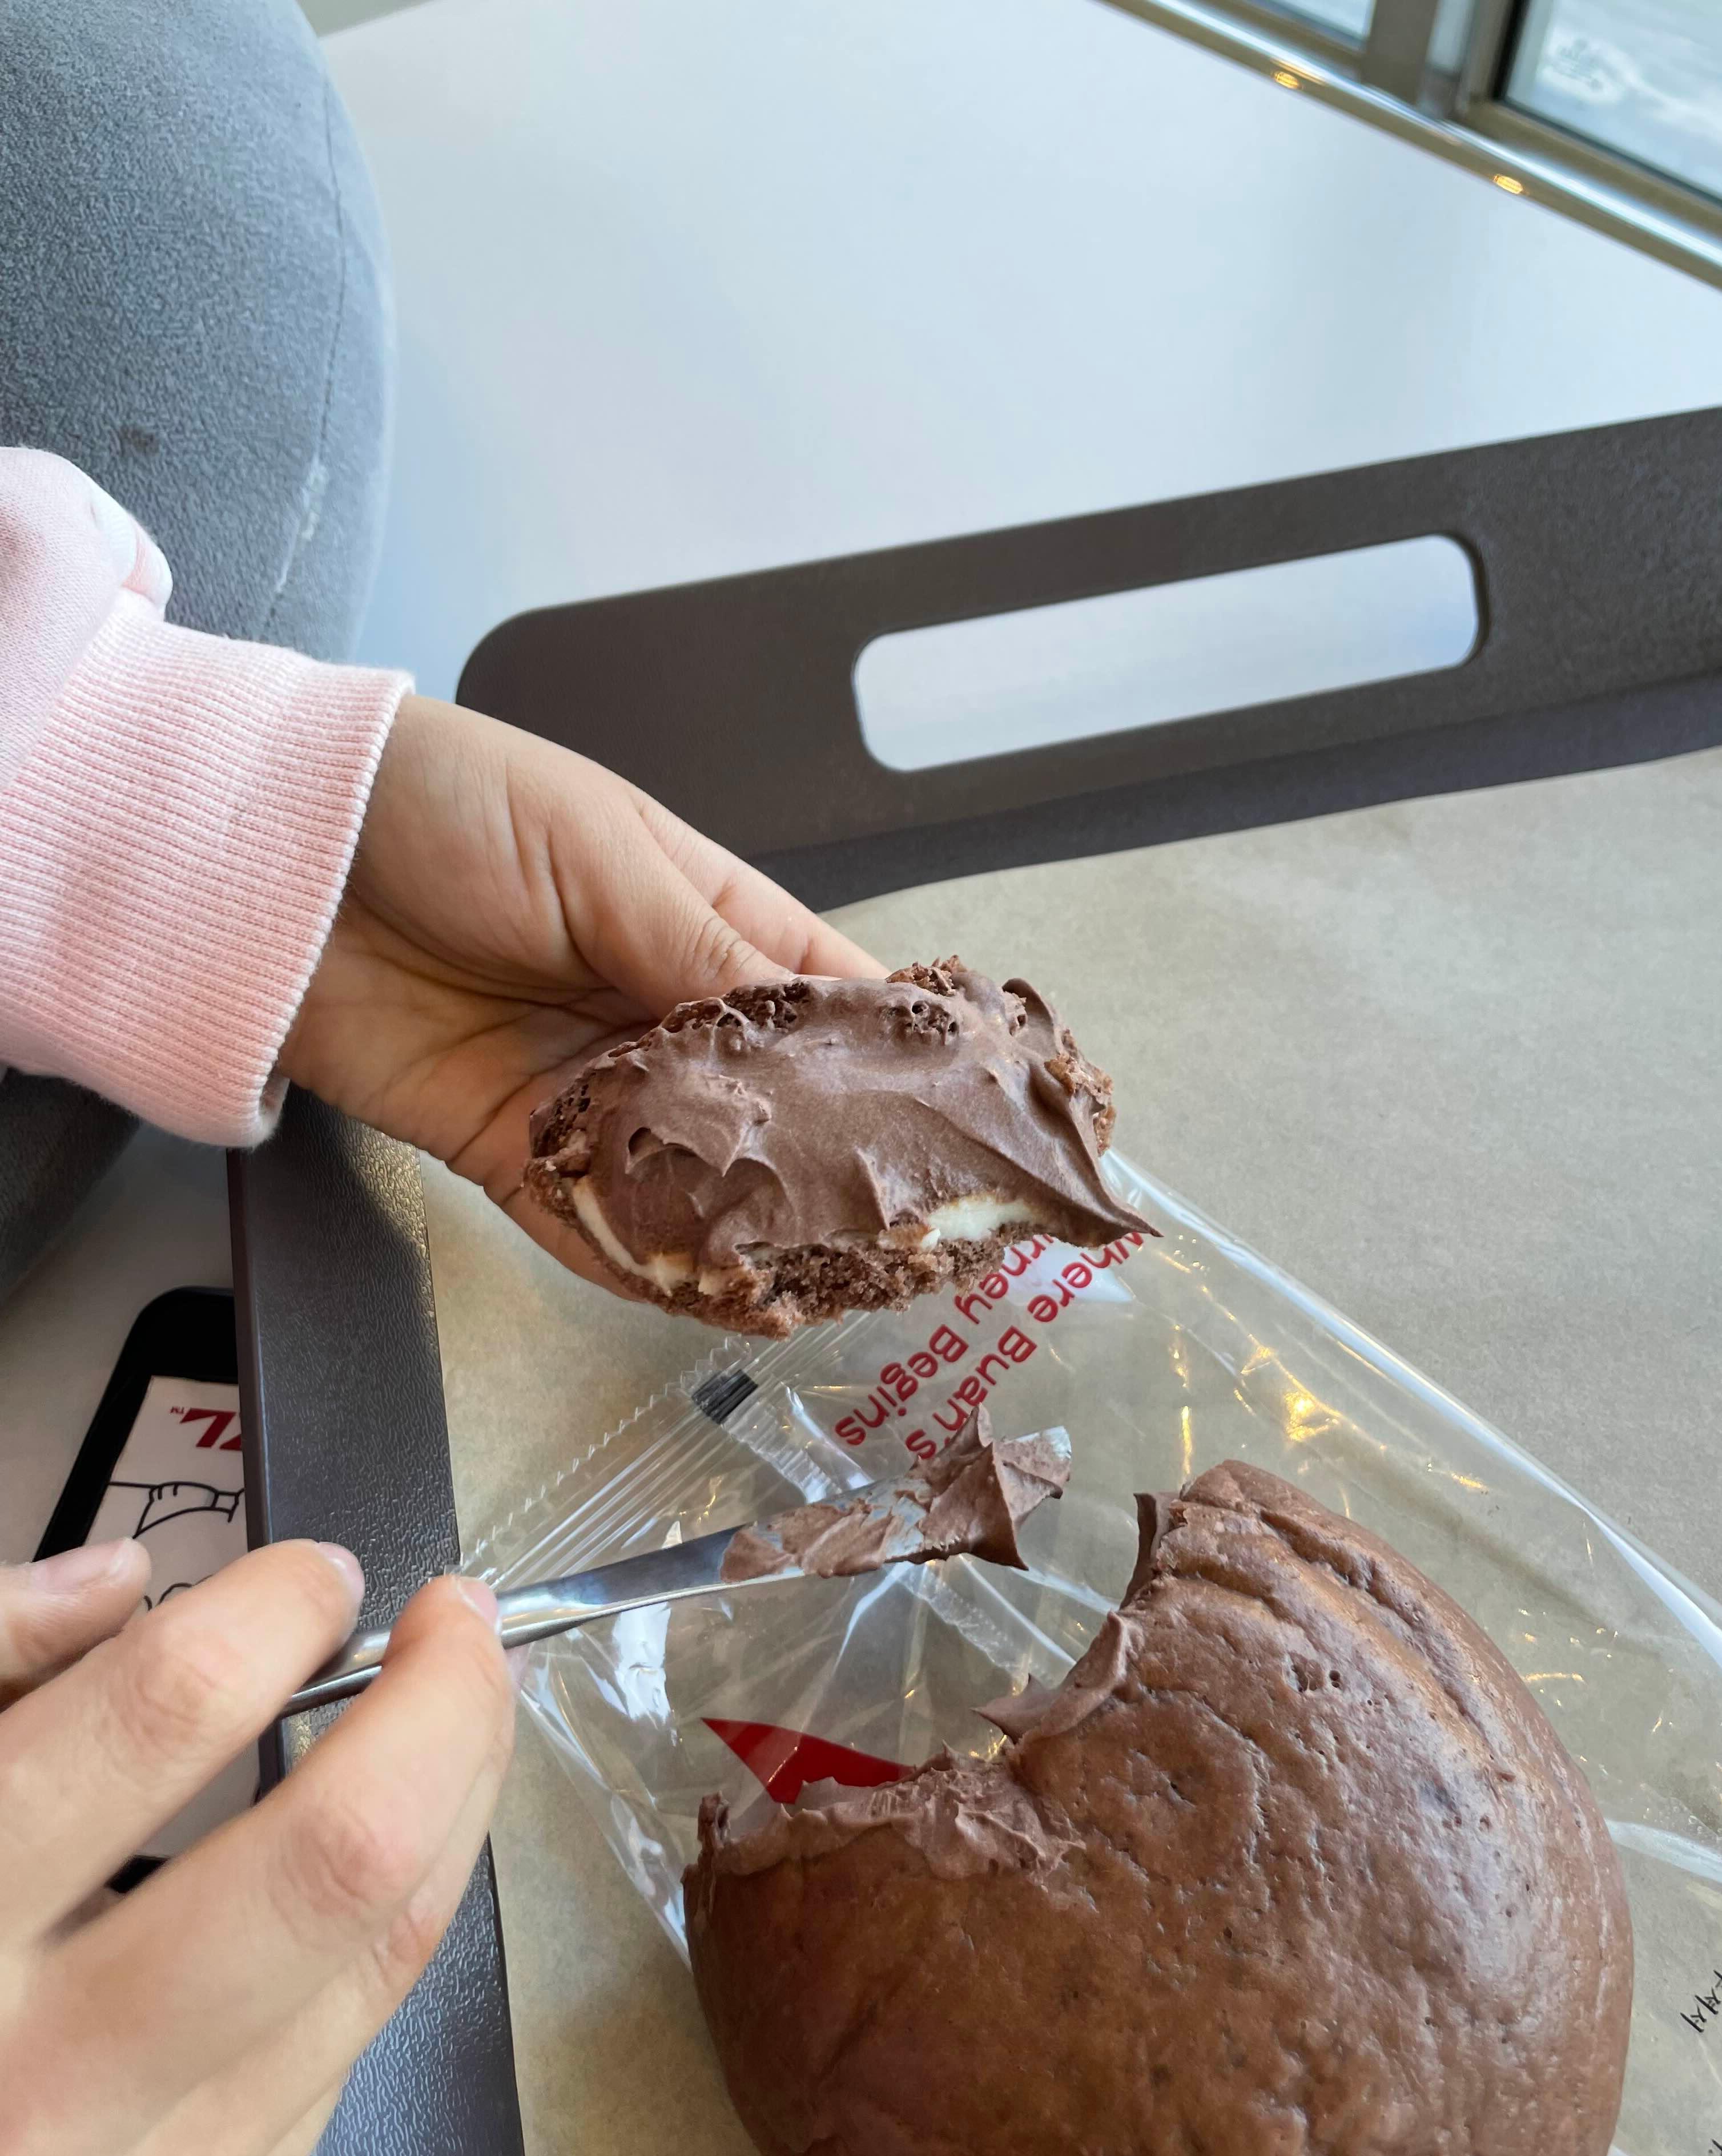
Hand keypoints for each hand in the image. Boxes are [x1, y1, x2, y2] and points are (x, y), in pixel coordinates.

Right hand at [0, 1536, 515, 2155]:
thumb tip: (119, 1587)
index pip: (168, 1713)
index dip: (274, 1608)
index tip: (318, 1574)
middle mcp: (40, 2092)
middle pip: (340, 1854)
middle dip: (443, 1705)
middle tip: (457, 1620)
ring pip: (384, 1959)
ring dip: (453, 1806)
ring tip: (458, 1713)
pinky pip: (335, 2062)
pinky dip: (375, 1937)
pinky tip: (371, 1867)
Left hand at [282, 695, 880, 1293]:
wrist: (272, 860)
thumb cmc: (444, 808)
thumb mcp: (598, 853)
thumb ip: (706, 949)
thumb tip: (831, 1027)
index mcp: (702, 921)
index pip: (828, 1002)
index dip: (896, 1061)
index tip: (964, 1120)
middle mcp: (660, 1013)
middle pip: (774, 1110)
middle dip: (835, 1167)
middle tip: (908, 1228)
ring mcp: (593, 1090)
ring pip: (696, 1181)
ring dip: (750, 1229)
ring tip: (825, 1279)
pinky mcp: (516, 1151)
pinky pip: (595, 1223)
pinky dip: (646, 1262)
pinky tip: (708, 1297)